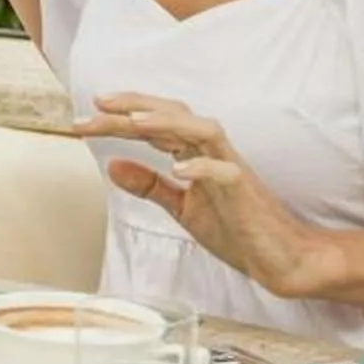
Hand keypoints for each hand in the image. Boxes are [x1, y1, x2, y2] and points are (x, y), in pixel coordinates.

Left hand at [76, 94, 340, 299]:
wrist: (280, 260)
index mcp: (196, 155)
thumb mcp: (182, 208)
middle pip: (175, 115)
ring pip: (203, 131)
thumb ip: (150, 186)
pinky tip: (177, 170)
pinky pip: (227, 171)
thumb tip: (112, 165)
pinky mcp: (247, 193)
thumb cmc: (237, 229)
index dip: (119, 118)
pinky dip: (202, 167)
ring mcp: (232, 169)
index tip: (83, 119)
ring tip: (133, 122)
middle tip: (98, 103)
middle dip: (136, 106)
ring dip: (167, 123)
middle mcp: (213, 153)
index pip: (155, 126)